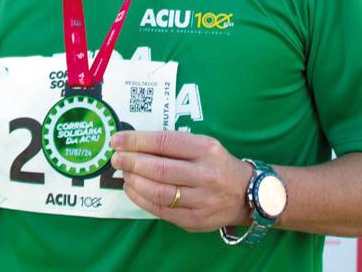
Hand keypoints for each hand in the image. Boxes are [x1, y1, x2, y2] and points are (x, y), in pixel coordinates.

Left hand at [110, 130, 253, 231]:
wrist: (245, 195)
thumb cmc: (217, 164)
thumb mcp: (203, 145)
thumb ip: (173, 144)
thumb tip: (134, 143)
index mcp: (206, 150)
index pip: (164, 142)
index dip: (136, 141)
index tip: (117, 140)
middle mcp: (205, 175)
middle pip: (158, 169)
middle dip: (131, 162)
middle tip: (116, 158)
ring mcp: (200, 201)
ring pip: (158, 192)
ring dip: (133, 181)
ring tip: (123, 173)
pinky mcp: (194, 221)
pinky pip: (160, 210)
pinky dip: (141, 198)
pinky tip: (132, 189)